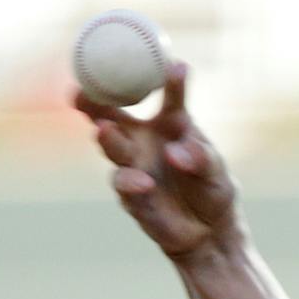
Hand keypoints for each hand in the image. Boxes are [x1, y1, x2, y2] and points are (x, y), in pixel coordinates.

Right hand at [74, 63, 240, 262]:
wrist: (210, 232)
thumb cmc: (211, 188)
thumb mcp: (215, 169)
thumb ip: (200, 157)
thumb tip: (175, 153)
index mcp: (169, 124)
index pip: (167, 96)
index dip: (168, 80)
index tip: (176, 66)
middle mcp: (143, 141)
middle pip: (112, 115)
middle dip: (94, 101)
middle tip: (83, 90)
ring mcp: (134, 168)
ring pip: (114, 149)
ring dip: (108, 139)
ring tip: (104, 130)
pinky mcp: (133, 198)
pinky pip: (127, 188)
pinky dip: (133, 184)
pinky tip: (143, 183)